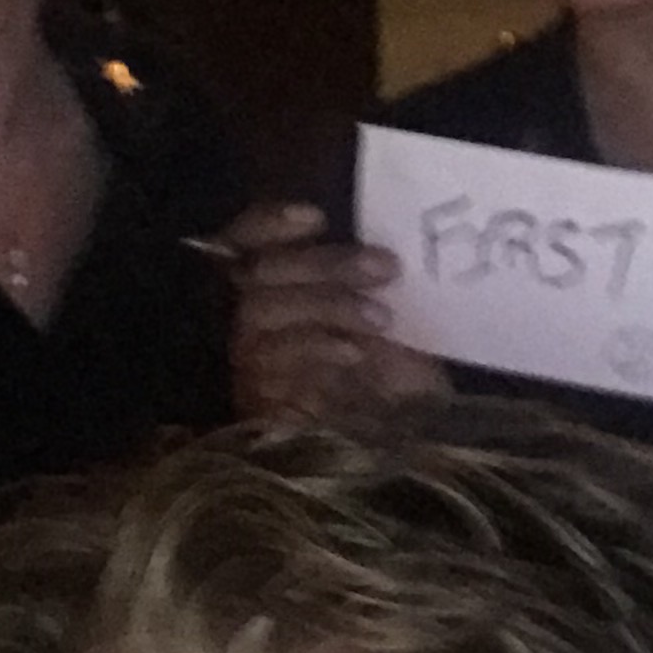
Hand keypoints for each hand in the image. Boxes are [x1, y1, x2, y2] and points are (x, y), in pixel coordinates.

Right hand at [224, 201, 446, 420]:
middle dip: (322, 264)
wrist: (409, 434)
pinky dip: (317, 347)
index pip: (243, 238)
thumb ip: (360, 268)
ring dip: (327, 305)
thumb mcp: (382, 306)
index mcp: (272, 283)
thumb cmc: (393, 361)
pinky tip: (356, 351)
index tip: (317, 218)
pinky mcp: (258, 402)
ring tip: (381, 318)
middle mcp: (246, 316)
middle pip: (257, 273)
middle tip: (384, 267)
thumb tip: (367, 229)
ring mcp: (247, 360)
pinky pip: (273, 363)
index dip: (269, 223)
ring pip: (261, 311)